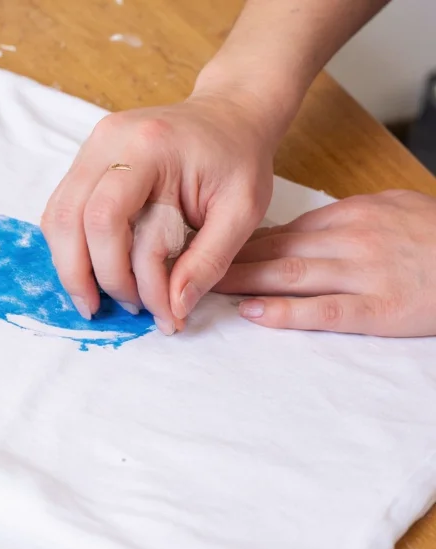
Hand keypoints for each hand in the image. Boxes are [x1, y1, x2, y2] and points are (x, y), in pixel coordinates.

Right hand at [40, 93, 275, 333]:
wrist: (229, 115)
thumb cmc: (239, 160)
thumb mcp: (242, 211)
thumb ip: (208, 261)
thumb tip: (172, 309)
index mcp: (149, 148)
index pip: (108, 221)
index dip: (124, 277)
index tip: (157, 312)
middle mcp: (109, 142)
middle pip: (70, 219)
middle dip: (82, 275)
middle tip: (103, 312)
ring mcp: (92, 147)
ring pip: (56, 217)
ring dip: (69, 265)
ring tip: (94, 298)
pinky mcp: (86, 159)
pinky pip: (61, 210)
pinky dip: (70, 246)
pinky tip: (92, 269)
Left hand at [215, 190, 435, 336]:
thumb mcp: (391, 210)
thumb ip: (345, 220)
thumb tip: (297, 231)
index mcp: (350, 217)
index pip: (279, 230)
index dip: (235, 242)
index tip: (201, 249)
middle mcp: (350, 240)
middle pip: (274, 250)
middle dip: (225, 260)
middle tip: (182, 269)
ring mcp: (364, 274)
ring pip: (289, 275)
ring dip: (242, 282)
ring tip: (201, 289)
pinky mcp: (381, 309)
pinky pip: (324, 310)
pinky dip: (285, 312)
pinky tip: (252, 313)